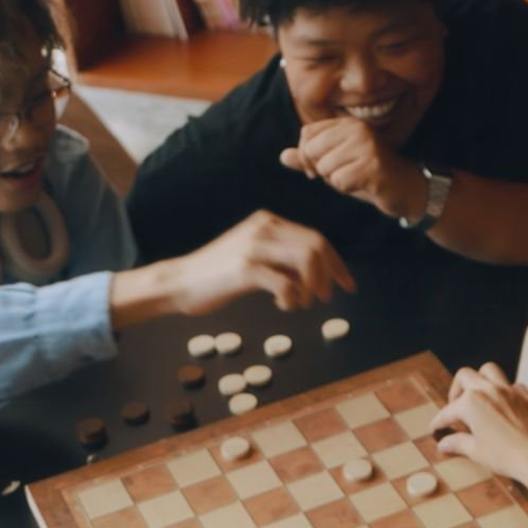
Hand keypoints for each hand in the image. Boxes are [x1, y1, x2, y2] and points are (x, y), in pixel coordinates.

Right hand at [112, 211, 355, 328]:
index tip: (348, 286)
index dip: (338, 264)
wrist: (180, 282)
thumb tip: (318, 276)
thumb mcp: (255, 257)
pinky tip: (282, 306)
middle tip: (323, 300)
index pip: (317, 238)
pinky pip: (287, 285)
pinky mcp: (246, 268)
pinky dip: (293, 300)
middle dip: (330, 276)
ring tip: (301, 303)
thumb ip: (283, 259)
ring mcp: (255, 246)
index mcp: (269, 222)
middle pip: (318, 247)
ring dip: (313, 287)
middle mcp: (264, 227)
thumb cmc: (219, 275)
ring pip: (308, 261)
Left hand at [280, 118, 425, 219]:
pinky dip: (348, 189)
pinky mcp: (373, 165)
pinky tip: (364, 185)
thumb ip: (310, 160)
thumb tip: (283, 157)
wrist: (406, 190)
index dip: (305, 157)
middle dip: (321, 170)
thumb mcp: (336, 166)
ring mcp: (366, 145)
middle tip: (340, 176)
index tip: (316, 171)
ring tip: (356, 179)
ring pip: (326, 167)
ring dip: (337, 181)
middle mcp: (356, 128)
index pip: (307, 135)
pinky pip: (340, 181)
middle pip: (312, 150)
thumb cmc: (369, 177)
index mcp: (346, 124)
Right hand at [431, 364, 527, 485]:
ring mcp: (508, 390)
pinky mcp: (525, 395)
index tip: (436, 427)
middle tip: (456, 406)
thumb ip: (458, 443)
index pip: (448, 411)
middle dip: (456, 390)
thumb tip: (445, 443)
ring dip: (480, 379)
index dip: (439, 421)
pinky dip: (505, 391)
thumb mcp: (476, 451)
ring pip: (488, 370)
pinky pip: (512, 385)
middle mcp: (488, 390)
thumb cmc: (506, 456)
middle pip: (464, 376)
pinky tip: (503, 405)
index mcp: (471, 403)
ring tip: (478, 396)